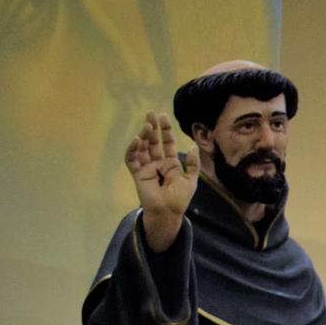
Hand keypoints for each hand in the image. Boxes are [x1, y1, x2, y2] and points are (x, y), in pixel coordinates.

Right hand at [124, 112, 196, 251]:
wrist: (168, 212)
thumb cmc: (180, 198)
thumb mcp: (191, 180)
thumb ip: (192, 164)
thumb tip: (193, 146)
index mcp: (170, 163)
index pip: (167, 143)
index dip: (165, 130)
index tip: (163, 117)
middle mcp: (157, 163)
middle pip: (153, 141)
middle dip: (152, 127)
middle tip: (151, 113)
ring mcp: (146, 167)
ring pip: (143, 147)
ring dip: (144, 135)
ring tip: (148, 125)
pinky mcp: (137, 173)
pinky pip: (132, 159)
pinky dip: (133, 149)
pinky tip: (137, 139)